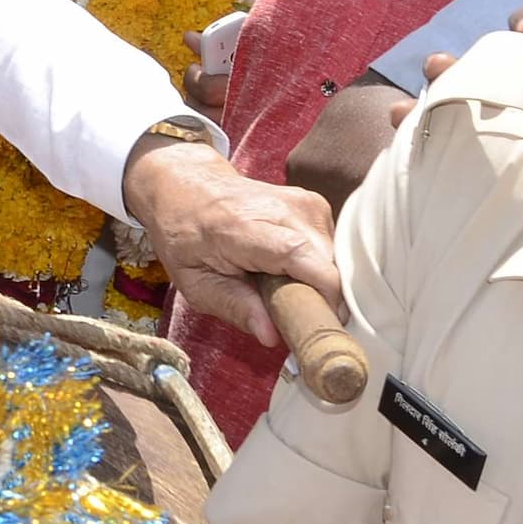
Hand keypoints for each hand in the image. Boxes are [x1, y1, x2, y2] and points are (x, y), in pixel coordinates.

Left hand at [124, 135, 338, 349]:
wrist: (189, 188)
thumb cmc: (188, 236)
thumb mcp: (196, 281)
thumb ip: (233, 307)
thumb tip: (270, 336)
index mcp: (244, 227)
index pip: (300, 255)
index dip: (323, 293)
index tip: (323, 322)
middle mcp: (281, 207)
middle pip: (326, 261)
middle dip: (321, 297)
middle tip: (295, 314)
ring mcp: (302, 202)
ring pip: (335, 257)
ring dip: (318, 282)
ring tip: (285, 286)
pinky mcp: (314, 205)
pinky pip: (332, 248)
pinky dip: (317, 266)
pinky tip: (290, 268)